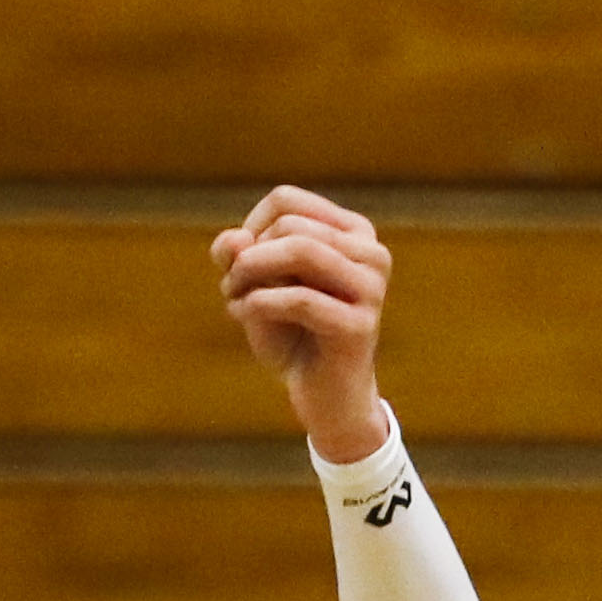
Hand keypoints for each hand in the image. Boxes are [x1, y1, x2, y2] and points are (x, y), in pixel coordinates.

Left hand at [213, 186, 391, 461]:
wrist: (326, 399)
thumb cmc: (293, 337)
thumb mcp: (257, 287)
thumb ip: (238, 255)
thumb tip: (234, 240)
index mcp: (353, 232)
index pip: (286, 201)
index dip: (250, 228)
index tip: (240, 265)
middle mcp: (371, 252)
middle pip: (289, 225)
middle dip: (247, 256)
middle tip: (230, 289)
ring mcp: (371, 287)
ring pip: (300, 251)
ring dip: (251, 273)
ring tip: (232, 298)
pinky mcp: (361, 325)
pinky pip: (301, 299)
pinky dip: (260, 304)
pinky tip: (242, 315)